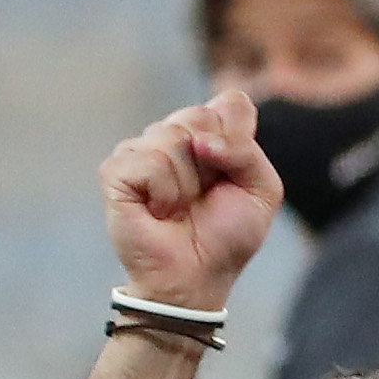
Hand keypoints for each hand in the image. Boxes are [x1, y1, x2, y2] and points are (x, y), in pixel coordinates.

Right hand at [101, 93, 280, 312]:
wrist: (197, 275)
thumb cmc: (228, 234)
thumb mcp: (262, 190)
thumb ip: (246, 151)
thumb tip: (200, 140)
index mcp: (210, 134)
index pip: (230, 103)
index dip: (238, 136)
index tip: (234, 171)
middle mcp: (174, 136)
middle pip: (201, 114)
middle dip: (215, 161)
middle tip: (207, 193)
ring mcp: (141, 151)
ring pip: (174, 137)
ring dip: (189, 181)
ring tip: (181, 205)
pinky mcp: (116, 172)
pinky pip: (147, 161)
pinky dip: (164, 191)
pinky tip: (160, 210)